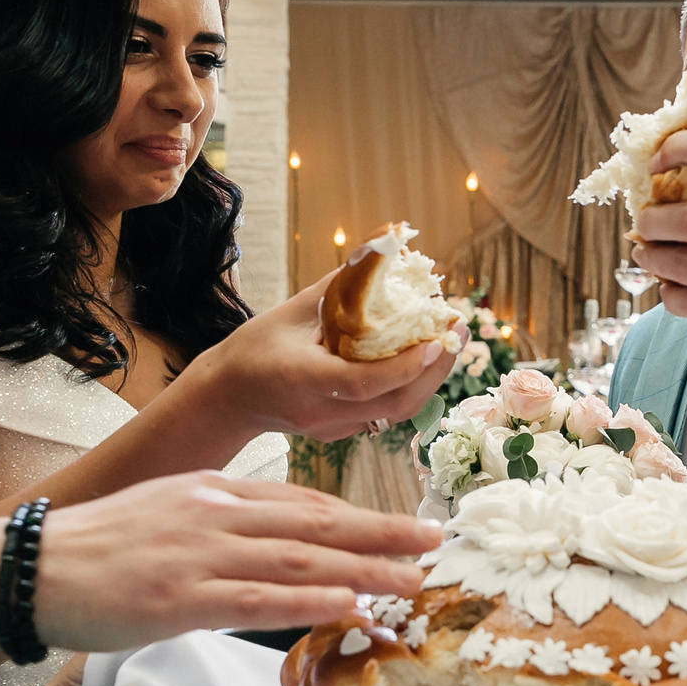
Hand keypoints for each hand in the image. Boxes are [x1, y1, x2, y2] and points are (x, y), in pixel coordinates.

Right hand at [0, 472, 441, 654]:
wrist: (27, 567)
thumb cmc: (93, 550)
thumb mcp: (164, 515)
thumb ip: (218, 525)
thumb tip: (268, 546)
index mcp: (212, 491)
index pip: (301, 502)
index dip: (357, 515)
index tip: (401, 525)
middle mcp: (214, 514)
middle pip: (315, 523)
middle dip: (381, 533)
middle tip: (434, 541)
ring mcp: (200, 555)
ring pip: (300, 560)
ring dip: (363, 569)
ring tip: (412, 580)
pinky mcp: (182, 598)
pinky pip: (260, 600)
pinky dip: (311, 603)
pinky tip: (350, 607)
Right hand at [192, 273, 462, 442]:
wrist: (229, 398)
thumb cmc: (255, 347)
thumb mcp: (290, 311)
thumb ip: (337, 287)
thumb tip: (381, 251)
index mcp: (303, 380)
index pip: (363, 383)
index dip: (405, 366)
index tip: (435, 339)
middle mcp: (321, 412)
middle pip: (393, 405)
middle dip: (434, 371)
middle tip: (457, 330)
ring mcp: (332, 429)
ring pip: (395, 414)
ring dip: (430, 380)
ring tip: (449, 342)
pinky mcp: (339, 434)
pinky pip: (384, 413)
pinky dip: (410, 387)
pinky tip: (422, 359)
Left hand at [631, 127, 686, 366]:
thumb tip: (661, 166)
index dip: (679, 148)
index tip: (656, 164)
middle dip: (651, 220)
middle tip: (644, 221)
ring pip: (680, 264)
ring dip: (651, 257)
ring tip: (647, 251)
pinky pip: (685, 301)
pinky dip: (667, 291)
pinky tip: (670, 283)